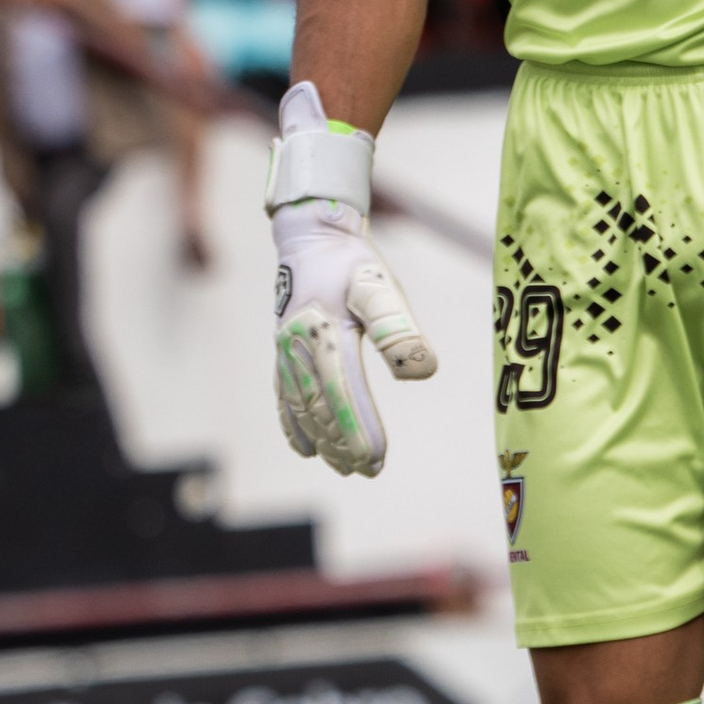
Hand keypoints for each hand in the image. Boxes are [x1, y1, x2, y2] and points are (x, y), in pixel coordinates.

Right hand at [265, 79, 436, 477]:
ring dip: (322, 440)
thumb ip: (398, 328)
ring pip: (302, 406)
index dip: (359, 430)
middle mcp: (299, 347)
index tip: (376, 458)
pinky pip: (284, 394)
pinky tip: (305, 448)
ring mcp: (286, 351)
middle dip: (343, 443)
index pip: (343, 393)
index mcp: (324, 334)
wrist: (312, 233)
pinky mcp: (283, 350)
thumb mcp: (381, 285)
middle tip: (368, 470)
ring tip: (345, 467)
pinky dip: (293, 423)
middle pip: (321, 408)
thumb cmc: (352, 260)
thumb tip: (420, 371)